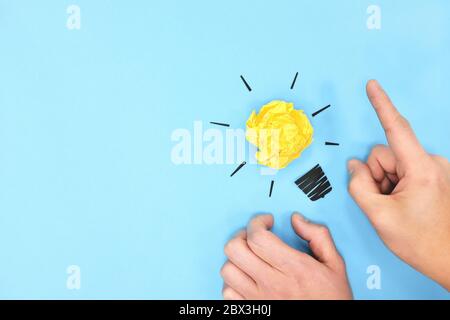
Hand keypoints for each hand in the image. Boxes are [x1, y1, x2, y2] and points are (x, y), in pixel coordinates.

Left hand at [220, 214, 351, 299]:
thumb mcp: (335, 265)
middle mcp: (273, 284)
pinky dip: (232, 282)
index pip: (258, 238)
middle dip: (242, 235)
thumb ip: (318, 236)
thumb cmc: (331, 299)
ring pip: (227, 270)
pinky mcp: (253, 311)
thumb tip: (296, 220)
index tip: (266, 221)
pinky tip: (246, 277)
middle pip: (235, 250)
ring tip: (249, 256)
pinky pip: (228, 293)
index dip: (257, 222)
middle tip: (254, 236)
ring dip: (236, 258)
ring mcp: (259, 299)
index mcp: (294, 268)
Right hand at [348, 80, 449, 289]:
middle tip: (382, 201)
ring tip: (395, 206)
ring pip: (391, 164)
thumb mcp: (379, 216)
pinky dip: (394, 186)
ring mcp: (433, 169)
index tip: (372, 85)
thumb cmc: (422, 241)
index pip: (396, 128)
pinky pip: (401, 171)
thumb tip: (354, 166)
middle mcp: (430, 163)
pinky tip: (402, 204)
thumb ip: (359, 186)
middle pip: (384, 154)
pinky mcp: (432, 176)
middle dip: (375, 175)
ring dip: (384, 183)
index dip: (382, 104)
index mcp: (421, 169)